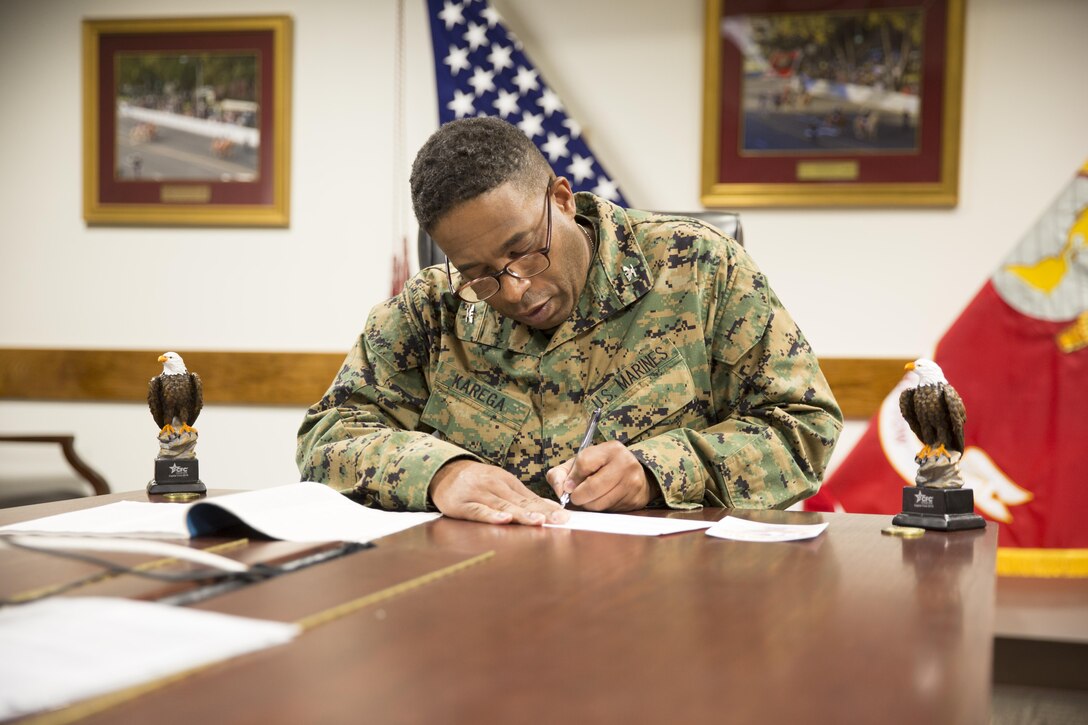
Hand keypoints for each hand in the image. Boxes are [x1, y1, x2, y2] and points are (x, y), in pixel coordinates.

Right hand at [429, 459, 569, 525]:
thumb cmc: (477, 482)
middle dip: (541, 512)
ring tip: (539, 521)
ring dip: (522, 514)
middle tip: (559, 520)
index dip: (549, 508)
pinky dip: (492, 515)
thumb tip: (551, 509)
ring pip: (503, 506)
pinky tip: (504, 519)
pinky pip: (479, 511)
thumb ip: (524, 499)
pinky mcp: (463, 505)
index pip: (531, 498)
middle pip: (521, 502)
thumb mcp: (501, 484)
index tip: (565, 517)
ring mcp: (479, 494)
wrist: (444, 472)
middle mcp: (495, 486)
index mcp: (507, 482)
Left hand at [545, 441, 653, 511]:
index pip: (584, 463)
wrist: (633, 476)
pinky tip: (602, 500)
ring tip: (590, 498)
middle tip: (576, 497)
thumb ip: (561, 473)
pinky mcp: (634, 500)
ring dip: (588, 504)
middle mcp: (625, 464)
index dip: (572, 478)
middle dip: (578, 496)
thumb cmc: (602, 468)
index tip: (569, 485)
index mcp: (611, 449)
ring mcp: (632, 483)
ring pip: (599, 503)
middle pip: (592, 487)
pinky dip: (600, 509)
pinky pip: (608, 510)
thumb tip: (560, 490)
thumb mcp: (581, 463)